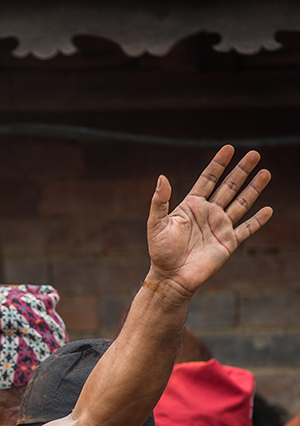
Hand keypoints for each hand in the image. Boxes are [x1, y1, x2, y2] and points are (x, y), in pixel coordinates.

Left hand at [146, 145, 271, 297]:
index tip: (229, 148)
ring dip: (253, 189)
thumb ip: (159, 201)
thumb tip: (162, 177)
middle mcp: (208, 213)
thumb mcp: (156, 224)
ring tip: (265, 173)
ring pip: (241, 203)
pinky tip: (268, 209)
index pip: (208, 179)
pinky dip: (258, 220)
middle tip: (255, 154)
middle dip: (241, 170)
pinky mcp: (228, 242)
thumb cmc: (160, 251)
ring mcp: (220, 227)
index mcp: (191, 206)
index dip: (218, 164)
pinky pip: (246, 229)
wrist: (171, 277)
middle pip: (229, 187)